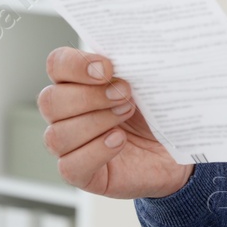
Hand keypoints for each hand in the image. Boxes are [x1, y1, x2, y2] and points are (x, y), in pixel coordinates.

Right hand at [37, 47, 193, 198]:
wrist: (176, 150)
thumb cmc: (156, 112)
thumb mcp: (147, 82)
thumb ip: (130, 65)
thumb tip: (126, 53)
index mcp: (77, 83)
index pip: (57, 65)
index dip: (75, 65)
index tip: (107, 68)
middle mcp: (66, 114)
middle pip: (50, 101)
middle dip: (89, 96)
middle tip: (125, 93)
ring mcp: (70, 146)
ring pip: (57, 135)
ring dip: (95, 122)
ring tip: (126, 114)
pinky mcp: (81, 174)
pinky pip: (70, 166)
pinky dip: (96, 151)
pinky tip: (119, 140)